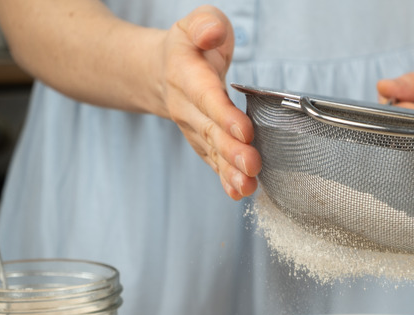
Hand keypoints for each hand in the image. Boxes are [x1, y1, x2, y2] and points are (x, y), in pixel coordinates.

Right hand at [158, 6, 260, 199]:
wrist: (161, 71)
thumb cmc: (189, 47)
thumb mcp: (196, 24)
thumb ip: (206, 25)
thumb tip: (212, 34)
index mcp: (187, 75)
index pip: (207, 97)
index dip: (225, 115)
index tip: (245, 131)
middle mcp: (187, 106)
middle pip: (210, 131)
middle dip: (232, 150)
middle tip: (253, 164)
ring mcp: (193, 128)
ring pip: (212, 152)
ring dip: (230, 171)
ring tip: (248, 185)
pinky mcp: (202, 143)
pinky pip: (212, 162)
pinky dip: (225, 179)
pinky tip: (239, 192)